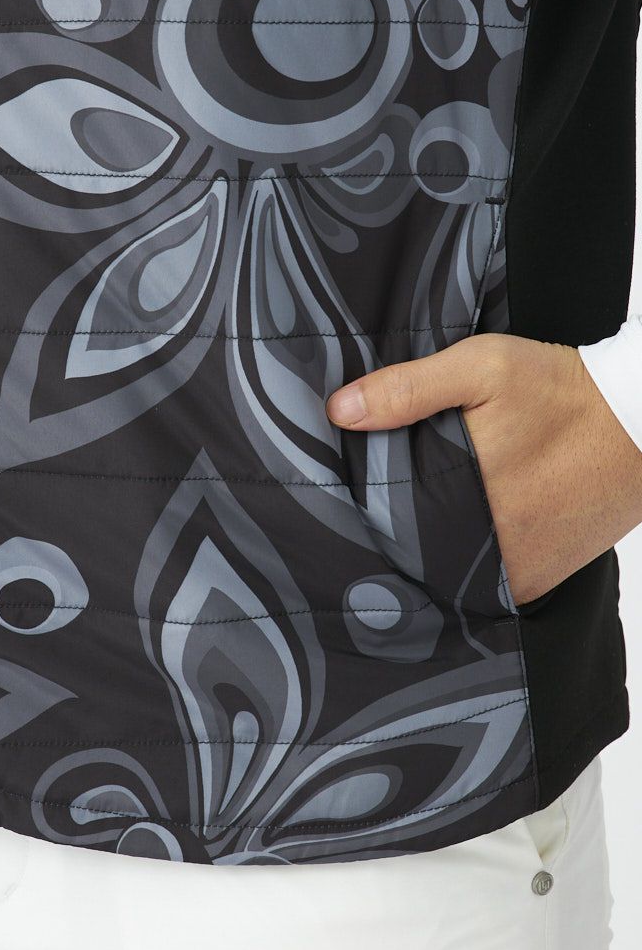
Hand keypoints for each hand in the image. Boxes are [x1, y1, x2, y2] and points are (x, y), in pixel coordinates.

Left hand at [325, 333, 641, 606]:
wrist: (641, 422)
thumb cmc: (562, 390)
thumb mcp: (482, 367)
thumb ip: (407, 389)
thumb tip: (339, 411)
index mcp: (460, 501)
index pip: (379, 521)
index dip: (357, 506)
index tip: (338, 494)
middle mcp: (485, 550)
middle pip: (407, 551)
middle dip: (387, 528)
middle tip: (367, 505)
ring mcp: (513, 574)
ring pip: (441, 571)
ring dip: (425, 548)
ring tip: (412, 514)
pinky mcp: (534, 582)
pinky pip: (479, 582)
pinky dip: (462, 561)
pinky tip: (451, 530)